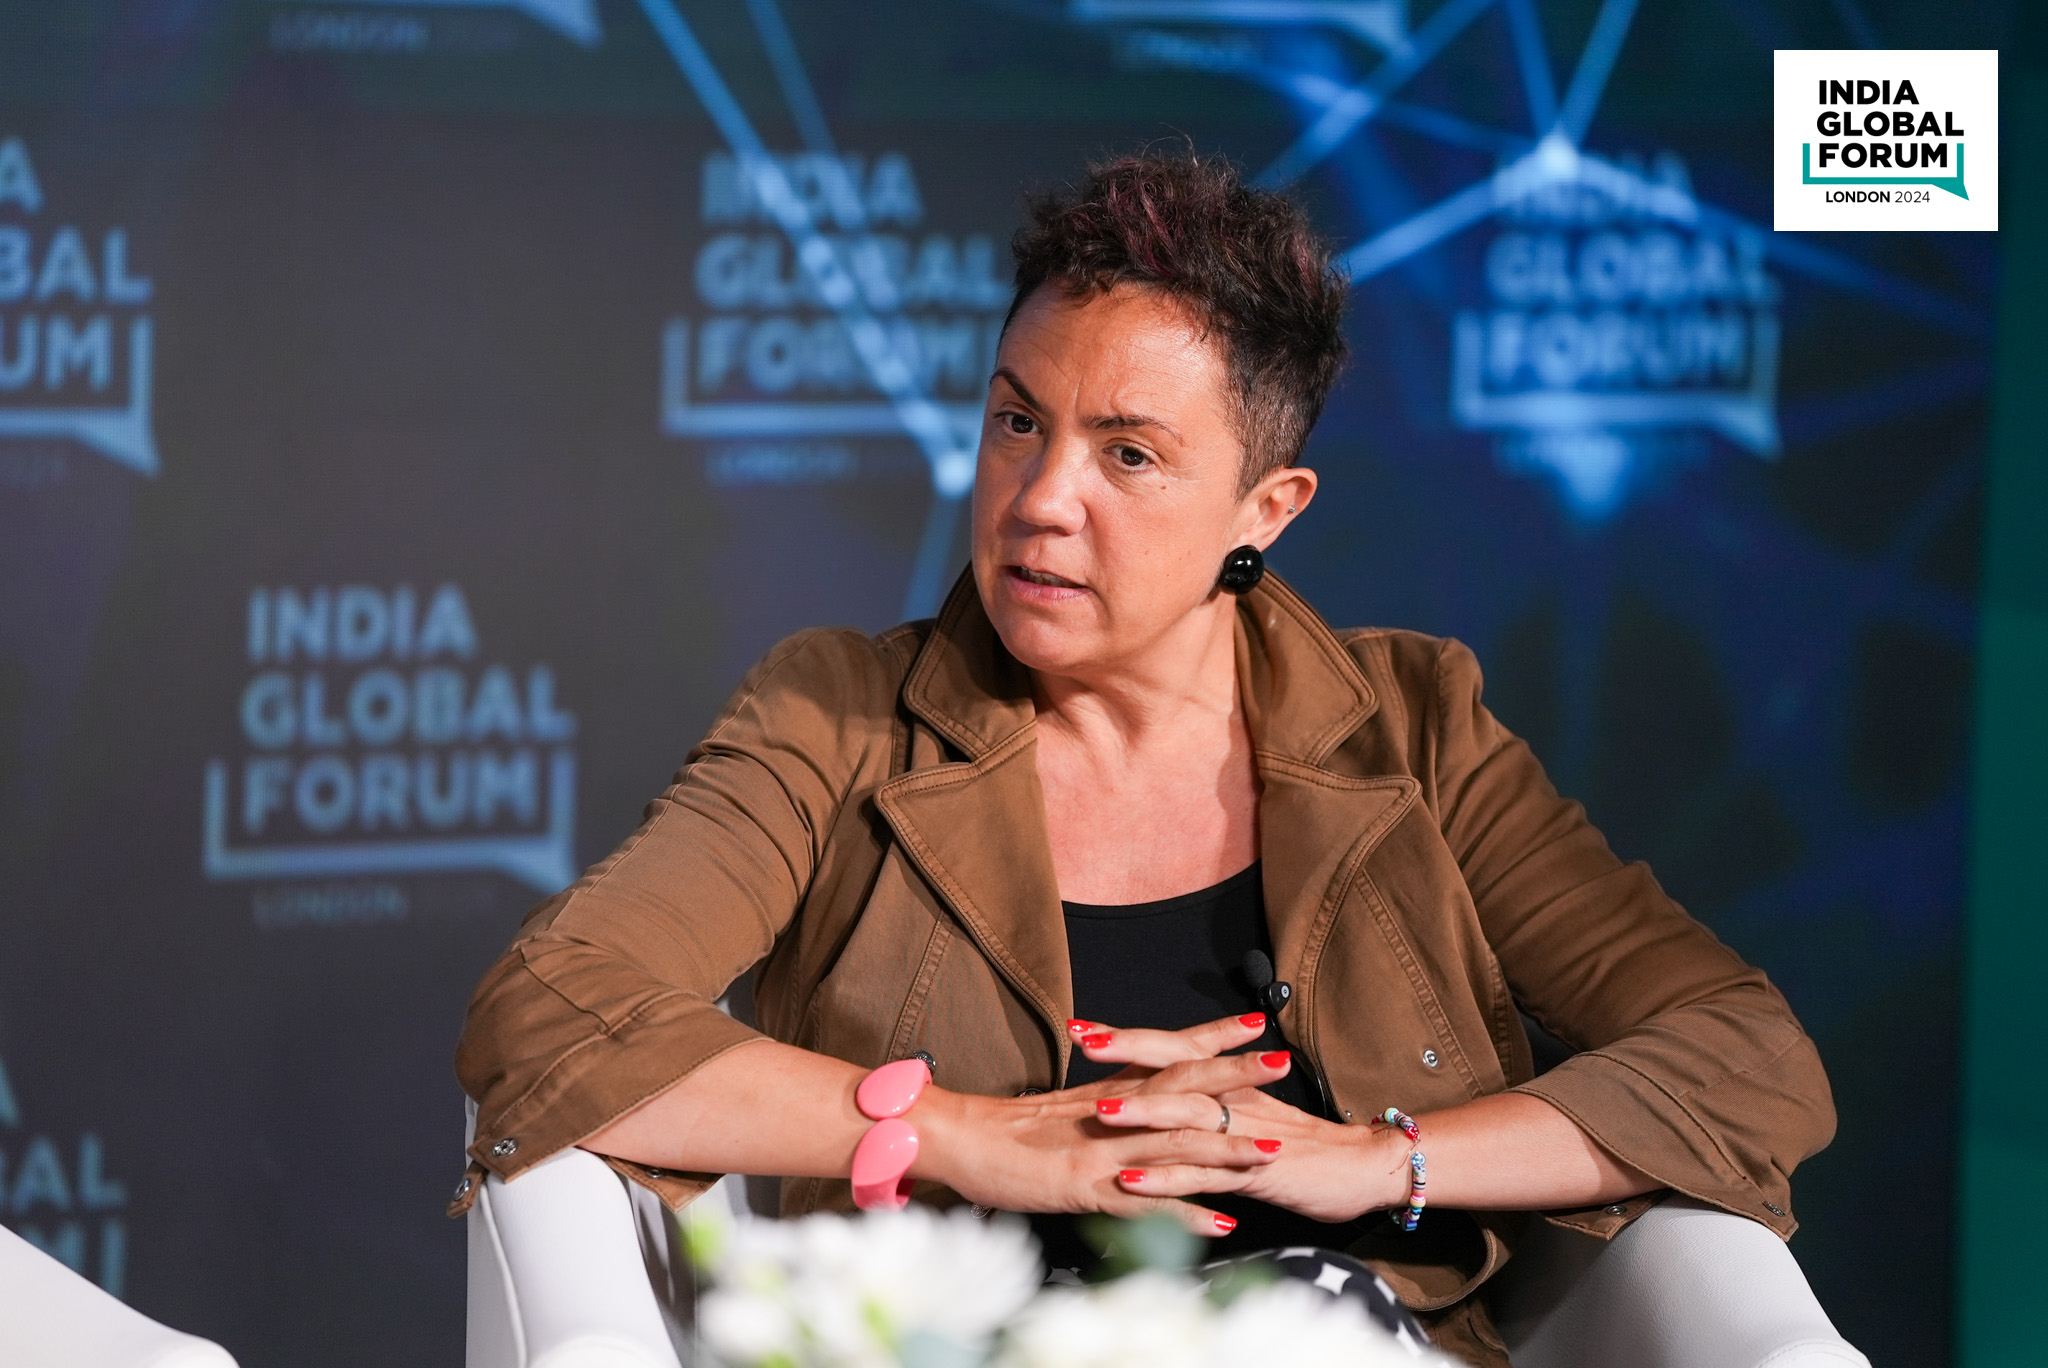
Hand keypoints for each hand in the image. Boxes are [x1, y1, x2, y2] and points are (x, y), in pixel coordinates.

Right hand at [906, 1014, 1282, 1235]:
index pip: (1171, 1053)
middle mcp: (1112, 1111)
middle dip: (1239, 1076)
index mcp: (1108, 1089)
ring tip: (1271, 1153)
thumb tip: (1134, 1102)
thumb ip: (1103, 1104)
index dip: (1216, 1037)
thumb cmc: (1002, 1129)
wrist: (954, 1137)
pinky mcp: (1086, 1186)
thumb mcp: (1062, 1109)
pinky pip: (1146, 1200)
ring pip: (1174, 1142)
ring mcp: (1102, 1148)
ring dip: (1227, 1148)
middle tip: (1285, 1063)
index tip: (1257, 1022)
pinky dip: (1187, 1212)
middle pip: (1184, 1085)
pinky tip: (1221, 1223)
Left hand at [1069, 1014, 1413, 1223]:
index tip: (1084, 1026)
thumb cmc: (1307, 1148)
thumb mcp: (1251, 1120)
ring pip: (1186, 1118)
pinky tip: (1132, 1180)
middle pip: (1174, 1067)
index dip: (1129, 1038)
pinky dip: (1166, 1178)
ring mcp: (1242, 1136)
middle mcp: (1233, 1100)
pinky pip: (1203, 1175)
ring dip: (1141, 1113)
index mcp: (1229, 1085)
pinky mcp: (1254, 1174)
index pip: (1173, 1050)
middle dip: (1125, 1053)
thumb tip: (1170, 1101)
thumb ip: (1213, 1109)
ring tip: (1097, 1113)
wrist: (1366, 1167)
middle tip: (1082, 1040)